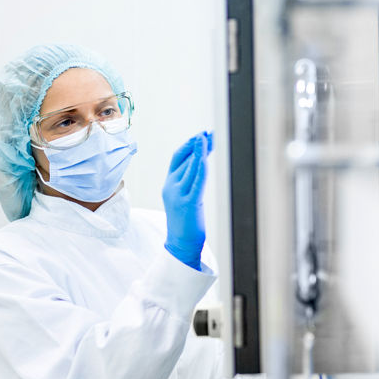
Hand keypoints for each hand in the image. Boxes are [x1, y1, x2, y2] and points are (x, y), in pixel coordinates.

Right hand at [163, 132, 211, 269]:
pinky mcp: (188, 203)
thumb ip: (190, 182)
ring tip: (209, 138)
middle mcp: (171, 187)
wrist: (181, 245)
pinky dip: (201, 165)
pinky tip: (206, 156)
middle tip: (209, 133)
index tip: (202, 135)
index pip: (177, 158)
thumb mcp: (186, 198)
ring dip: (200, 150)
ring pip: (190, 166)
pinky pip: (196, 180)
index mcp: (169, 185)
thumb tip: (200, 165)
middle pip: (184, 158)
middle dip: (198, 144)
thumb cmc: (187, 222)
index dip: (189, 144)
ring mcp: (178, 195)